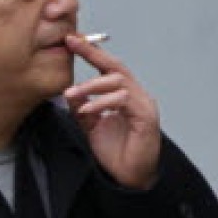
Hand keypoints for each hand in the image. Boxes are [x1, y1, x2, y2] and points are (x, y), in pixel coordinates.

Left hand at [62, 34, 160, 189]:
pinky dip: (102, 102)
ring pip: (118, 82)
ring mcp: (143, 105)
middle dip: (93, 54)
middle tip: (72, 46)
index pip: (108, 67)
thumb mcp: (91, 125)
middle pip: (116, 67)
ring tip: (71, 93)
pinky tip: (87, 110)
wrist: (129, 178)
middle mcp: (136, 96)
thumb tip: (71, 91)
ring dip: (91, 86)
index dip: (92, 52)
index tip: (72, 39)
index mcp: (124, 95)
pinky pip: (124, 100)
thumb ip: (82, 107)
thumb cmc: (115, 152)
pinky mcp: (146, 118)